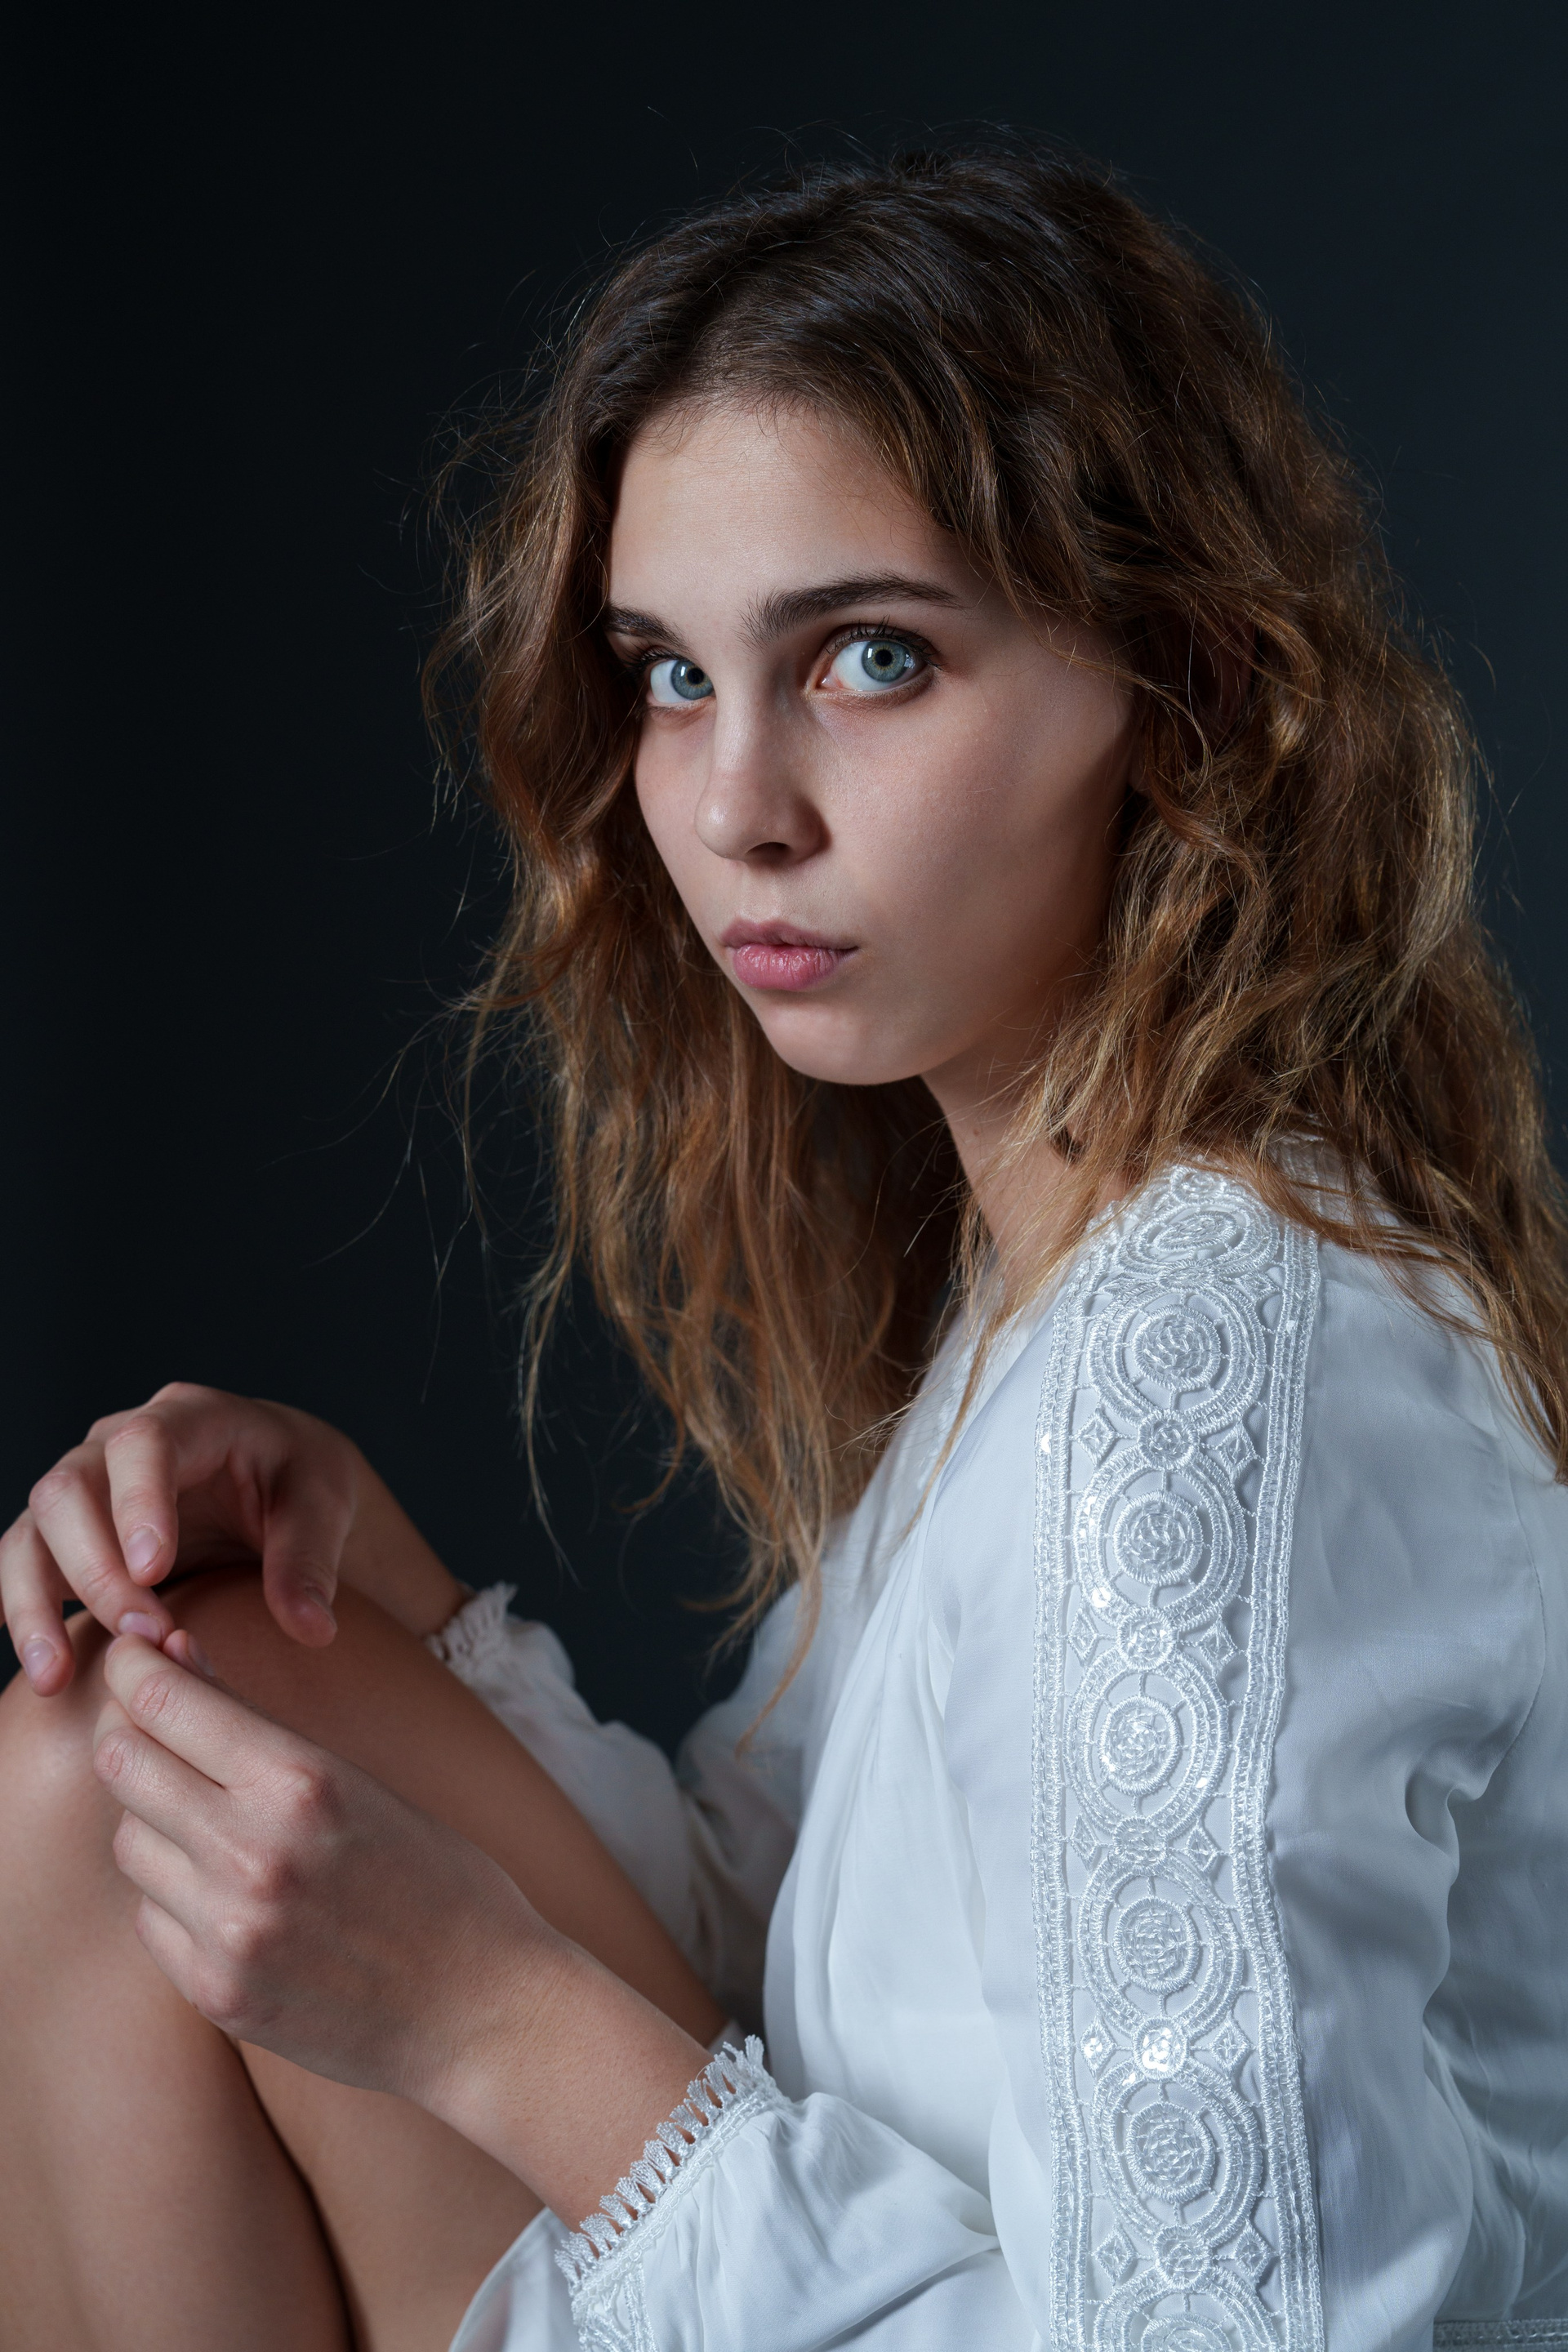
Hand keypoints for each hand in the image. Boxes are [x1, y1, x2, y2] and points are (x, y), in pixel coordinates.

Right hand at [3, 1384, 464, 1694]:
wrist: (278, 1488)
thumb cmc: (300, 1483)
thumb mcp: (323, 1507)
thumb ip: (309, 1560)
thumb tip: (311, 1628)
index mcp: (191, 1418)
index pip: (143, 1444)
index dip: (137, 1503)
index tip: (151, 1570)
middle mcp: (119, 1445)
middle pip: (69, 1490)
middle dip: (96, 1569)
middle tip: (142, 1637)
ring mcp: (86, 1488)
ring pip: (32, 1533)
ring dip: (37, 1604)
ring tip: (58, 1677)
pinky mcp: (68, 1536)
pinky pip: (23, 1566)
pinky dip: (21, 1612)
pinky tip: (38, 1665)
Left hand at [95, 1632, 707, 2222]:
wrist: (483, 2011)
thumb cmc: (438, 1881)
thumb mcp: (360, 1782)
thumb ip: (260, 1730)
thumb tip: (174, 1660)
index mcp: (301, 1781)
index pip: (162, 1700)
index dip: (132, 1666)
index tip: (132, 1655)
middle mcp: (251, 1852)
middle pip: (122, 1763)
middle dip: (127, 1732)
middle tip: (148, 1726)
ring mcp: (228, 1930)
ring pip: (130, 1842)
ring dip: (153, 1821)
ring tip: (210, 1823)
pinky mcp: (216, 1993)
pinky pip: (152, 1918)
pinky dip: (175, 1896)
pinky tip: (230, 1896)